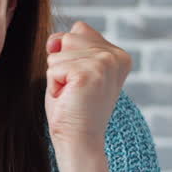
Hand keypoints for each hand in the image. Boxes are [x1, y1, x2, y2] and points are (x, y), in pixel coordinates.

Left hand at [45, 21, 130, 152]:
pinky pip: (52, 68)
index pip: (79, 30)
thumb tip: (55, 40)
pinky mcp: (88, 73)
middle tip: (75, 90)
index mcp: (118, 54)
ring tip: (72, 95)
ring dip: (57, 76)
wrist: (80, 141)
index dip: (69, 55)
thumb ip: (70, 45)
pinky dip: (53, 85)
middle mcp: (116, 56)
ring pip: (58, 53)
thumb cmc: (73, 109)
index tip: (82, 82)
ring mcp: (104, 63)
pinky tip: (68, 98)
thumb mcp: (74, 68)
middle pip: (68, 37)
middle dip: (62, 64)